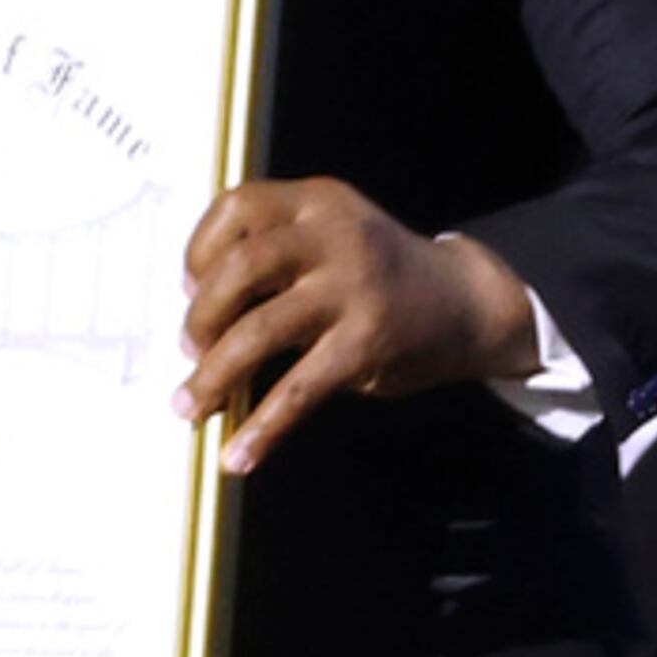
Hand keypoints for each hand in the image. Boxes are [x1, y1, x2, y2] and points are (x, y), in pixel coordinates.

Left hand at [175, 179, 540, 475]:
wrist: (467, 301)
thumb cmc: (377, 273)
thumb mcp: (333, 235)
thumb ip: (276, 252)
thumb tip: (197, 317)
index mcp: (317, 201)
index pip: (237, 207)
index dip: (199, 249)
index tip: (190, 289)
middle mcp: (334, 235)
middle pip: (239, 267)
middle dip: (201, 316)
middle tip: (190, 348)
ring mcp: (353, 289)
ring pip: (260, 329)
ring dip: (214, 374)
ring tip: (190, 405)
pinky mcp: (366, 343)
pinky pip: (299, 389)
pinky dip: (262, 427)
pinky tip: (238, 455)